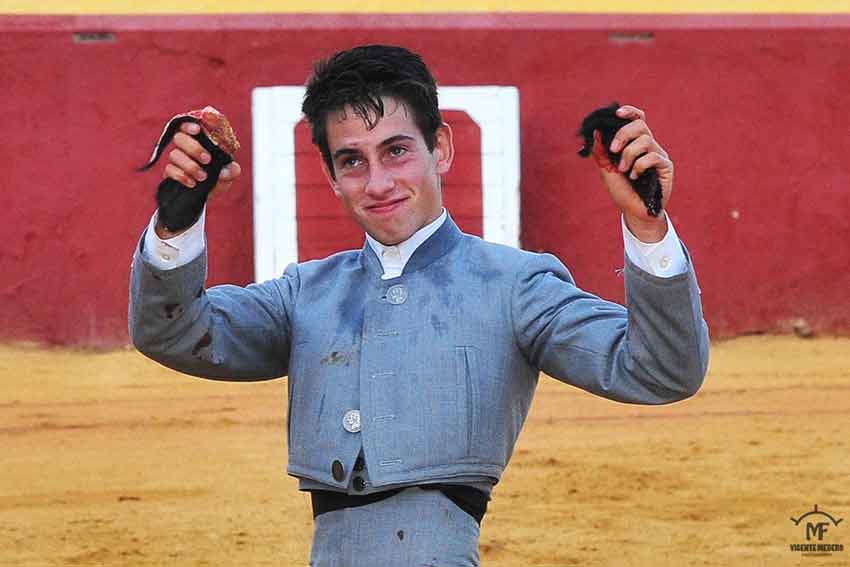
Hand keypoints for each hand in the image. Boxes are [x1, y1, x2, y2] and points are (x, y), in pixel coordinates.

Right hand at [163, 122, 240, 200]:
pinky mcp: (171, 172)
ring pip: (174, 154)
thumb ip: (232, 170)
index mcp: (201, 139)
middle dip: (193, 148)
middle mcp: (187, 145)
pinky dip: (181, 176)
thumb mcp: (229, 173)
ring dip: (189, 166)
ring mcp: (178, 158)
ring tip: (203, 177)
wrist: (209, 195)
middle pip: (180, 137)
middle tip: (207, 159)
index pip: (192, 123)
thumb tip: (227, 171)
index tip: (198, 129)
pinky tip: (192, 183)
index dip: (192, 123)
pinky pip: (169, 170)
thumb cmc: (219, 177)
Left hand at [591, 105, 672, 241]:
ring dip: (629, 154)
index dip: (630, 112)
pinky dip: (640, 166)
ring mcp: (658, 155)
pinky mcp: (666, 166)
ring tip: (623, 170)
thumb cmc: (622, 190)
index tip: (617, 114)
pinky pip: (653, 156)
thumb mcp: (606, 170)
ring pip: (646, 140)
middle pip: (640, 125)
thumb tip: (596, 132)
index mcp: (634, 143)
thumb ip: (601, 153)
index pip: (637, 119)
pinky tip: (635, 177)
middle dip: (623, 134)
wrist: (634, 212)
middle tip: (613, 150)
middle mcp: (648, 146)